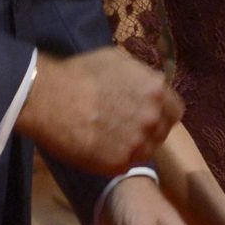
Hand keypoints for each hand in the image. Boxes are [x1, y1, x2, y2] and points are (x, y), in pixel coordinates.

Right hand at [17, 46, 181, 175]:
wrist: (49, 98)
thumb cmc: (79, 73)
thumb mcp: (117, 59)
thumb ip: (140, 75)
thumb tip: (147, 82)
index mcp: (156, 91)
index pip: (175, 111)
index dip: (161, 113)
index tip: (148, 115)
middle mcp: (153, 118)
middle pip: (161, 132)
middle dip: (148, 130)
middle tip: (125, 127)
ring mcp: (137, 143)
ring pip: (145, 151)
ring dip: (133, 146)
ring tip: (110, 138)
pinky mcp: (119, 163)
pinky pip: (125, 164)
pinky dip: (116, 158)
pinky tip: (100, 147)